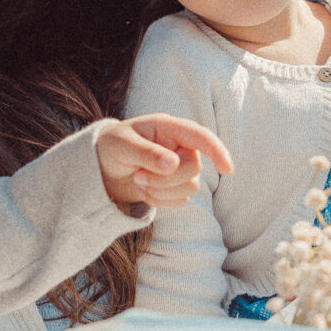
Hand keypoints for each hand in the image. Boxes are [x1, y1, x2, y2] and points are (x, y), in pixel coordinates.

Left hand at [97, 114, 233, 208]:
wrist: (104, 168)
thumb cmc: (112, 147)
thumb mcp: (121, 145)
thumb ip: (146, 153)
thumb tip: (173, 164)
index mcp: (169, 127)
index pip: (200, 136)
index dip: (217, 151)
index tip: (227, 169)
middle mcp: (181, 146)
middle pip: (194, 169)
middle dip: (165, 180)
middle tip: (138, 177)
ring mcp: (181, 167)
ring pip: (189, 189)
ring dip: (160, 191)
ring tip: (138, 182)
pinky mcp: (177, 187)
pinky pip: (180, 202)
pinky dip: (160, 202)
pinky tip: (144, 192)